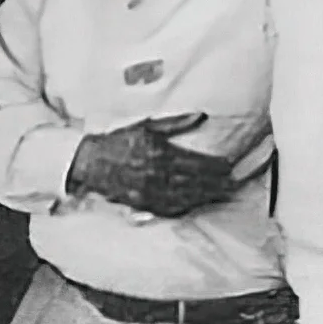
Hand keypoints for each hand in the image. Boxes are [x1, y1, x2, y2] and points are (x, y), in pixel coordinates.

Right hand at [68, 113, 233, 217]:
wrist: (89, 160)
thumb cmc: (118, 141)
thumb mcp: (146, 126)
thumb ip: (175, 123)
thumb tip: (200, 116)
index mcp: (159, 152)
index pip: (195, 162)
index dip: (214, 166)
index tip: (228, 166)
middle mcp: (156, 173)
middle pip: (194, 181)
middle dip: (216, 183)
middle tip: (233, 184)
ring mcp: (148, 190)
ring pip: (185, 196)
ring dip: (205, 196)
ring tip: (222, 195)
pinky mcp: (140, 202)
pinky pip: (167, 207)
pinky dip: (185, 207)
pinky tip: (196, 204)